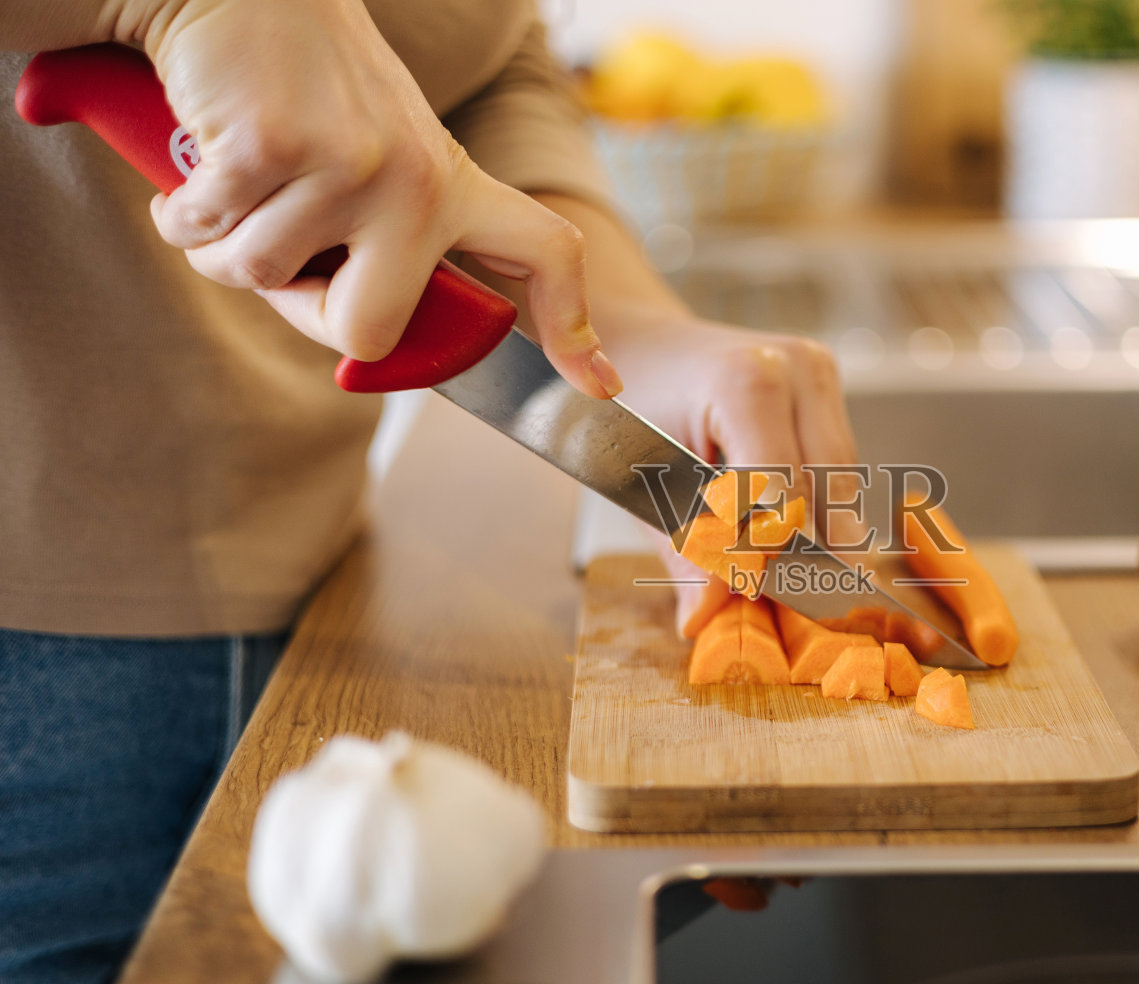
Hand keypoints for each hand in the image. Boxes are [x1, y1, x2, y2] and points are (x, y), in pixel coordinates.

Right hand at [139, 0, 620, 396]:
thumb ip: (390, 241)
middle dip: (304, 313)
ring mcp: (350, 164)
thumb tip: (374, 341)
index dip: (573, 327)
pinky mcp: (274, 147)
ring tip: (234, 181)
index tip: (600, 382)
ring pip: (263, 278)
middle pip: (367, 329)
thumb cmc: (303, 88)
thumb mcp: (379, 161)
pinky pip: (206, 234)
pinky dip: (181, 213)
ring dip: (221, 246)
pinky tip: (198, 161)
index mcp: (454, 184)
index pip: (545, 253)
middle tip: (284, 259)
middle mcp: (416, 180)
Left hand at [599, 312, 857, 636]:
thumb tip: (704, 618)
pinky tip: (781, 519)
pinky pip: (834, 459)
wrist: (634, 342)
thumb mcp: (639, 478)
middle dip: (804, 545)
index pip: (782, 493)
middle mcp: (796, 367)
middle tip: (779, 590)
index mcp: (746, 382)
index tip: (748, 590)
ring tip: (774, 556)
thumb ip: (682, 550)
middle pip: (827, 488)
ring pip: (840, 477)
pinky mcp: (825, 380)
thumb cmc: (627, 404)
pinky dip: (813, 497)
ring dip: (815, 524)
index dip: (768, 550)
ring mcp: (817, 370)